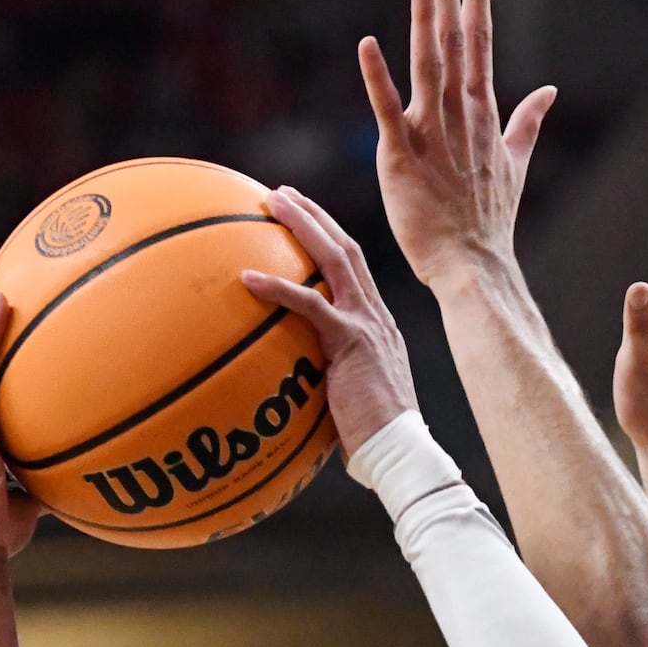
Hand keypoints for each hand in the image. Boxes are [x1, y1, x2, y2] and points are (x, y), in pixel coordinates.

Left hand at [242, 191, 417, 457]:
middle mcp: (375, 317)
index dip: (328, 239)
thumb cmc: (373, 440)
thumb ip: (326, 379)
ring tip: (271, 203)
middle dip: (314, 217)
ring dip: (303, 226)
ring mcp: (366, 326)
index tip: (302, 219)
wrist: (400, 451)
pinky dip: (279, 288)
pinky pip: (311, 305)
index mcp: (376, 326)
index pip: (354, 271)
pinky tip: (247, 278)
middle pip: (346, 249)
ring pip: (336, 259)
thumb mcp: (349, 399)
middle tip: (281, 194)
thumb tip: (290, 385)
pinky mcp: (352, 342)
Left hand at [358, 0, 555, 292]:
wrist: (474, 268)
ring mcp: (431, 136)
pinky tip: (368, 43)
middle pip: (454, 43)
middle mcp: (459, 117)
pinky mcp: (400, 159)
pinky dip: (378, 79)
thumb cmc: (488, 223)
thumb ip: (527, 123)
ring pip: (427, 66)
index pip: (480, 44)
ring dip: (424, 18)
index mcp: (482, 115)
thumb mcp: (513, 165)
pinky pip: (387, 112)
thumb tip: (550, 92)